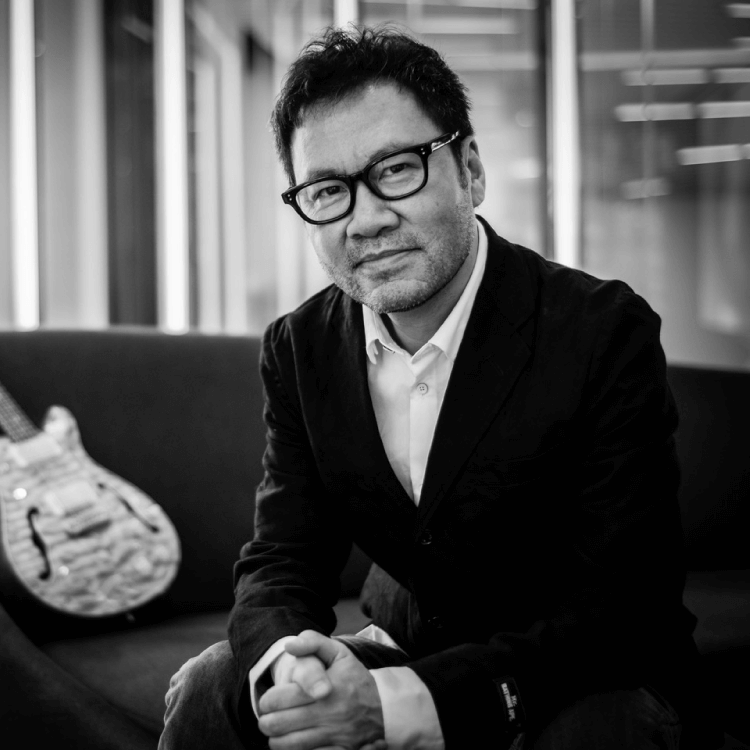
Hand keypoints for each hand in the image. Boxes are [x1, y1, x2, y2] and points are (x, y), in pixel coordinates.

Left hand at [258, 630, 385, 749]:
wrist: (385, 706)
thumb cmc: (356, 678)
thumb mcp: (339, 652)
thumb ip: (313, 642)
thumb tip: (289, 646)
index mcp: (325, 688)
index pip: (280, 698)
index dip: (266, 701)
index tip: (267, 700)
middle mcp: (328, 714)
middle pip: (279, 724)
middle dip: (266, 721)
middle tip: (266, 717)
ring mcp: (334, 736)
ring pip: (289, 745)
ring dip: (276, 740)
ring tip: (275, 732)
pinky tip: (291, 743)